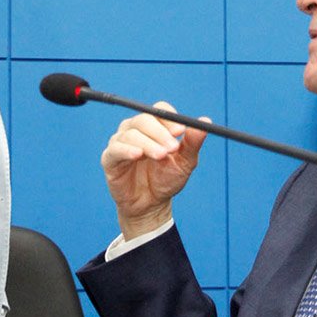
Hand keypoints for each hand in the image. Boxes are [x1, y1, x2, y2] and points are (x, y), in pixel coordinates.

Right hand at [101, 102, 208, 238]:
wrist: (151, 205)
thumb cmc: (166, 179)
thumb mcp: (185, 162)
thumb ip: (193, 143)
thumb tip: (206, 122)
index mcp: (154, 127)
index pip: (159, 112)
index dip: (168, 119)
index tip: (180, 131)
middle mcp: (135, 130)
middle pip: (144, 119)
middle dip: (160, 133)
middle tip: (172, 147)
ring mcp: (120, 142)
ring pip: (131, 134)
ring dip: (148, 143)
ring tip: (161, 156)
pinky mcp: (109, 158)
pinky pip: (115, 149)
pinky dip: (127, 150)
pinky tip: (138, 155)